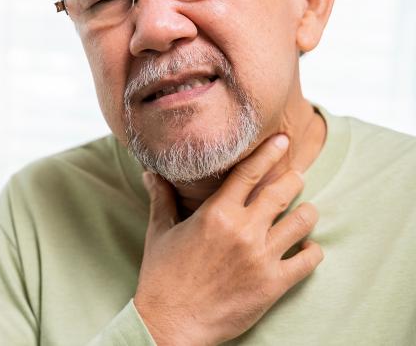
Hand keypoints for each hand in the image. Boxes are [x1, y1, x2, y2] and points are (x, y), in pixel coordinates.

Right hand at [133, 134, 323, 344]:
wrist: (170, 323)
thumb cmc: (162, 277)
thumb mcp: (160, 232)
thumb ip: (162, 199)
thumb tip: (151, 173)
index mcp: (215, 214)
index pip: (249, 173)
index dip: (268, 153)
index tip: (282, 140)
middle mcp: (242, 230)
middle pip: (282, 191)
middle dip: (293, 178)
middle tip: (296, 175)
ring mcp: (261, 257)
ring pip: (302, 222)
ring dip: (306, 213)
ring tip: (305, 211)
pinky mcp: (274, 284)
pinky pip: (308, 259)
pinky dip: (312, 250)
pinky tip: (306, 247)